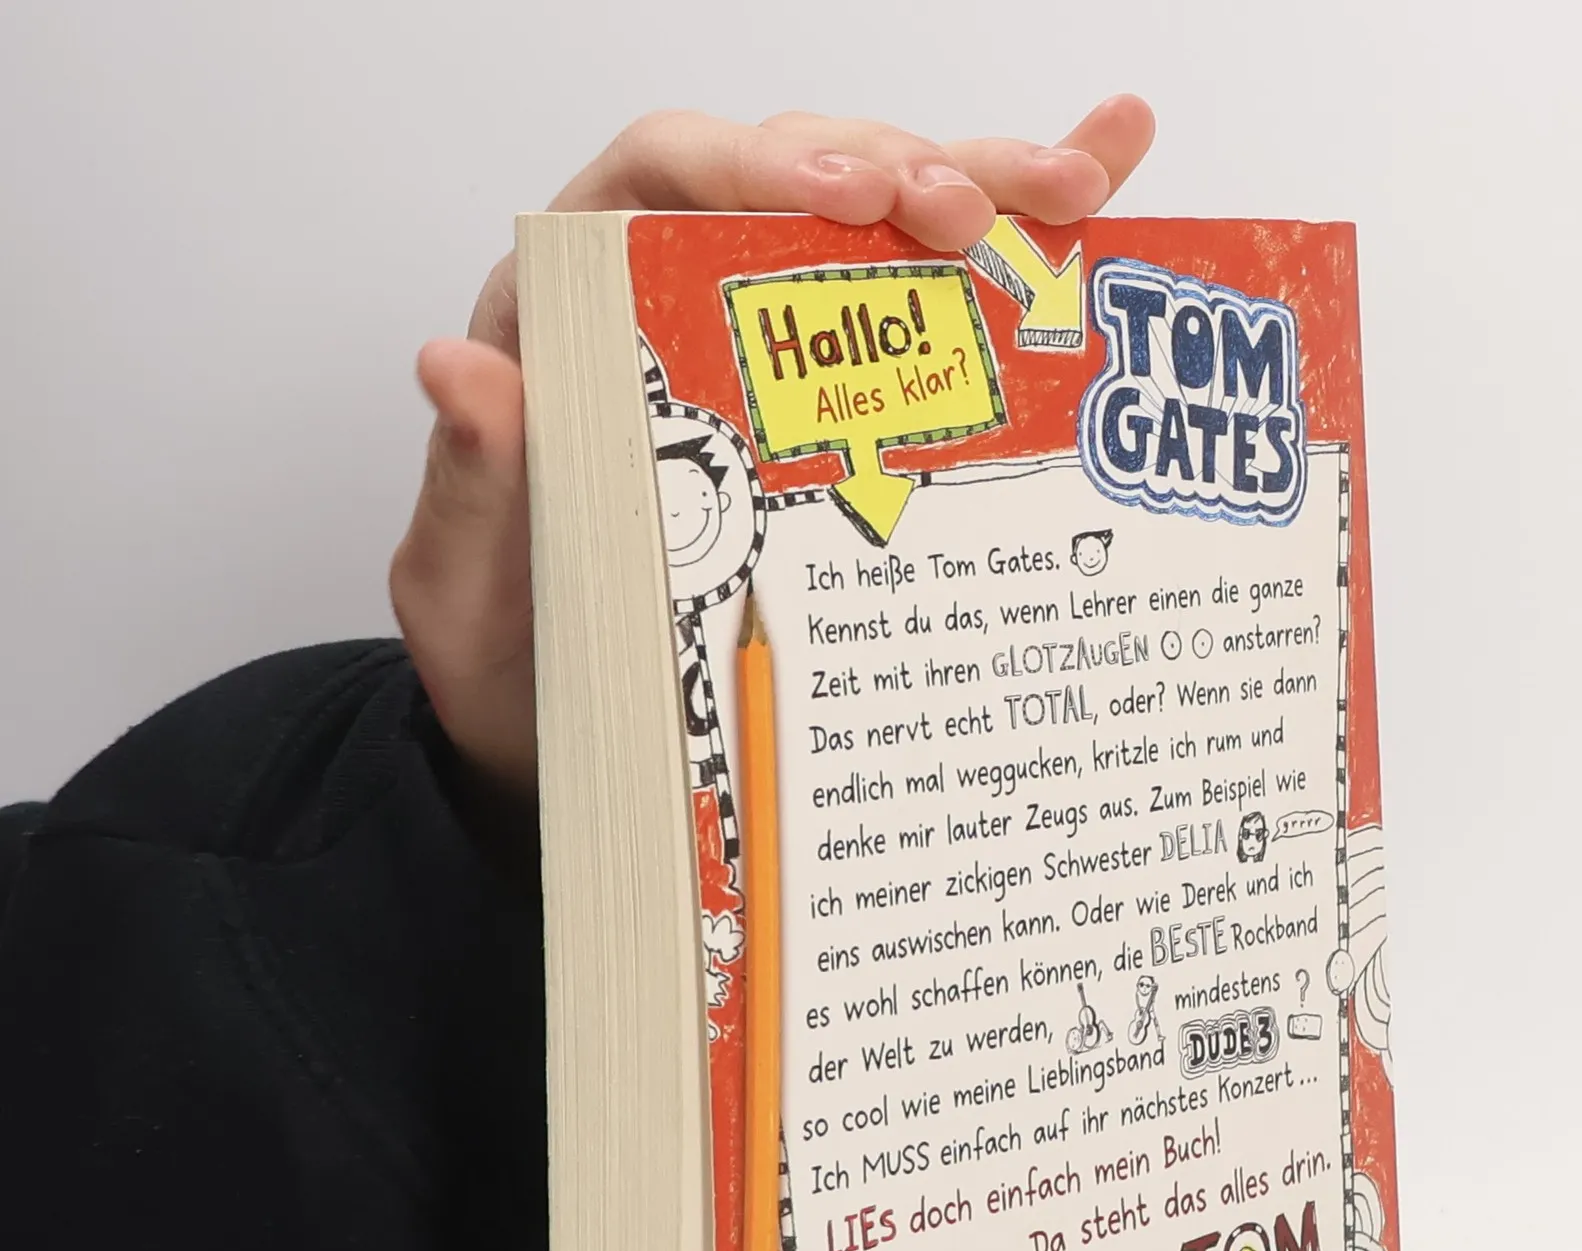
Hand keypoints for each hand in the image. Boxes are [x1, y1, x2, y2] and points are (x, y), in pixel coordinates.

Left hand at [389, 98, 1156, 811]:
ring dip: (982, 192)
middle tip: (977, 214)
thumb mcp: (471, 593)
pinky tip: (1100, 189)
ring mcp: (768, 353)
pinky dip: (1013, 248)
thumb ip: (474, 488)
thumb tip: (462, 371)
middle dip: (900, 173)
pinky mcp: (836, 412)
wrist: (556, 735)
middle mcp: (674, 307)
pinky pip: (926, 312)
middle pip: (796, 182)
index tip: (844, 198)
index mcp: (575, 319)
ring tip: (1074, 190)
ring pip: (877, 229)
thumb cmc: (512, 658)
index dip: (756, 165)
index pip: (659, 182)